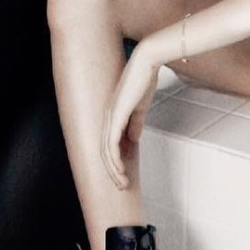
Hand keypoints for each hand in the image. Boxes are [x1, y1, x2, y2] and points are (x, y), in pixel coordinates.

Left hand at [101, 46, 159, 190]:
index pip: (109, 144)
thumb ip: (135, 124)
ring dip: (114, 170)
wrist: (146, 64)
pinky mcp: (115, 116)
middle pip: (104, 152)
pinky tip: (121, 171)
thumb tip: (134, 139)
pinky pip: (111, 144)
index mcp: (111, 115)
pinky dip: (115, 160)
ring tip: (122, 184)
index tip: (124, 174)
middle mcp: (106, 117)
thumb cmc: (142, 80)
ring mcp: (109, 117)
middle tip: (122, 186)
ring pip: (106, 152)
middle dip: (112, 171)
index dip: (115, 161)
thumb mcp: (140, 108)